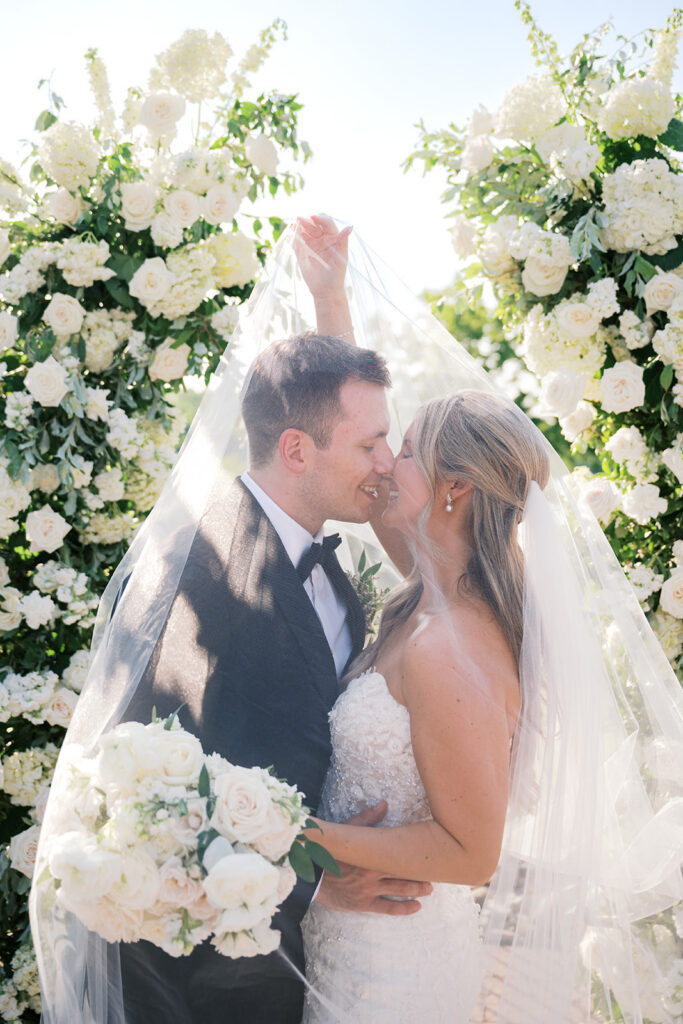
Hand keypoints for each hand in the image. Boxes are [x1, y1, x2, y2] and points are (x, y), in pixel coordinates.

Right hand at [294, 214, 351, 298]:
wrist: (325, 291)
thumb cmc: (337, 275)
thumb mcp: (341, 258)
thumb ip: (343, 241)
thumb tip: (350, 226)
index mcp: (333, 238)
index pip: (327, 223)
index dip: (320, 219)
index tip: (313, 217)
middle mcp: (322, 239)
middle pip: (313, 225)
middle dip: (306, 221)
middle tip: (298, 219)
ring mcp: (311, 244)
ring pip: (303, 232)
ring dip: (298, 227)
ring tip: (292, 225)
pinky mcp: (302, 252)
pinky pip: (296, 242)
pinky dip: (292, 238)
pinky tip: (288, 235)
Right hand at [313, 802, 432, 915]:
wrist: (310, 873)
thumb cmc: (328, 850)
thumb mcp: (347, 831)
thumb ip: (368, 818)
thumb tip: (384, 804)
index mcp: (373, 855)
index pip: (401, 856)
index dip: (417, 856)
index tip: (430, 855)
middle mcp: (375, 873)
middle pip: (404, 874)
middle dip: (421, 875)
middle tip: (435, 875)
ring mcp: (370, 890)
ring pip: (400, 891)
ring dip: (416, 890)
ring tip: (429, 889)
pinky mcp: (364, 904)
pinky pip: (388, 908)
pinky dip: (403, 908)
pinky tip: (416, 907)